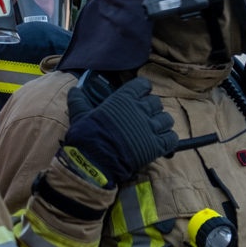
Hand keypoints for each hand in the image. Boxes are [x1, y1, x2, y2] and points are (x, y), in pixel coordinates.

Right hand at [63, 75, 177, 183]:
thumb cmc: (87, 136)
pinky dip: (169, 140)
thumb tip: (74, 90)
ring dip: (162, 124)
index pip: (143, 85)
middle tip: (144, 118)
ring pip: (167, 119)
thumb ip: (79, 101)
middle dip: (152, 109)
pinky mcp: (156, 146)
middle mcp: (141, 109)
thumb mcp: (80, 115)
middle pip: (156, 103)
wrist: (95, 161)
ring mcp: (150, 128)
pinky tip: (162, 143)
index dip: (143, 90)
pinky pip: (172, 139)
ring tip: (154, 131)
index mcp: (124, 98)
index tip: (140, 96)